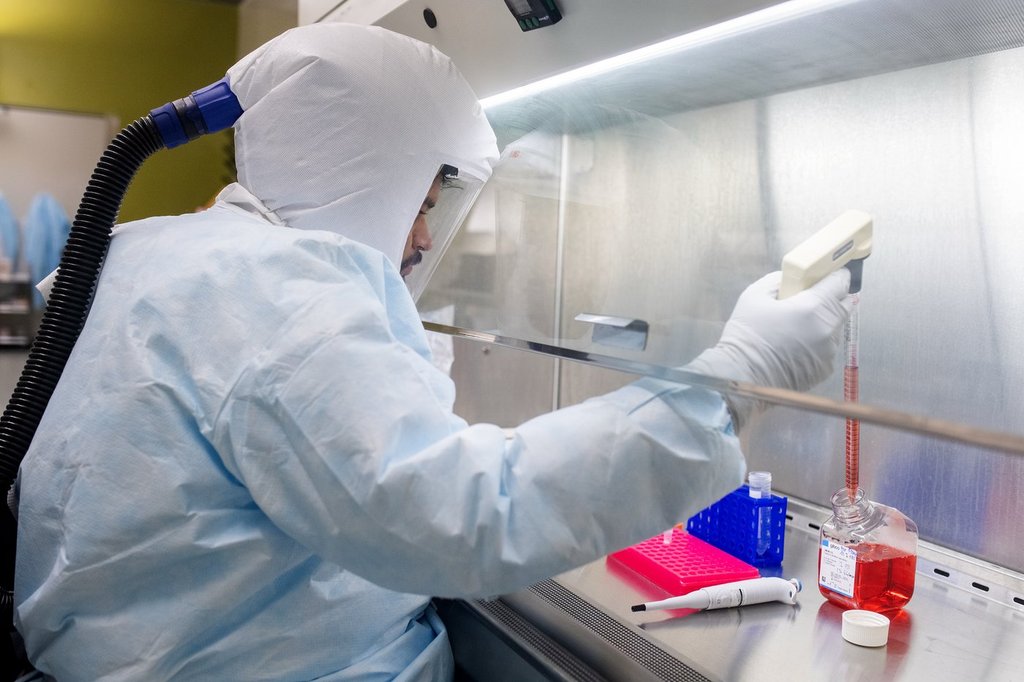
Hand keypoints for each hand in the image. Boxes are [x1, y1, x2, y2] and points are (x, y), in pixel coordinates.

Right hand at [687, 269, 852, 429]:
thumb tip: (791, 280)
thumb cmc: (746, 335)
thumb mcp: (754, 295)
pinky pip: (828, 348)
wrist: (742, 376)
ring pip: (836, 327)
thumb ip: (778, 281)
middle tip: (809, 300)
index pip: (841, 281)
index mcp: (813, 307)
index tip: (826, 275)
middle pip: (845, 304)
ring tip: (797, 328)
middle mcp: (828, 328)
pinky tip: (796, 347)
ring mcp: (829, 351)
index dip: (835, 275)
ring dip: (824, 322)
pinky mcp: (825, 369)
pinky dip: (817, 343)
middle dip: (832, 298)